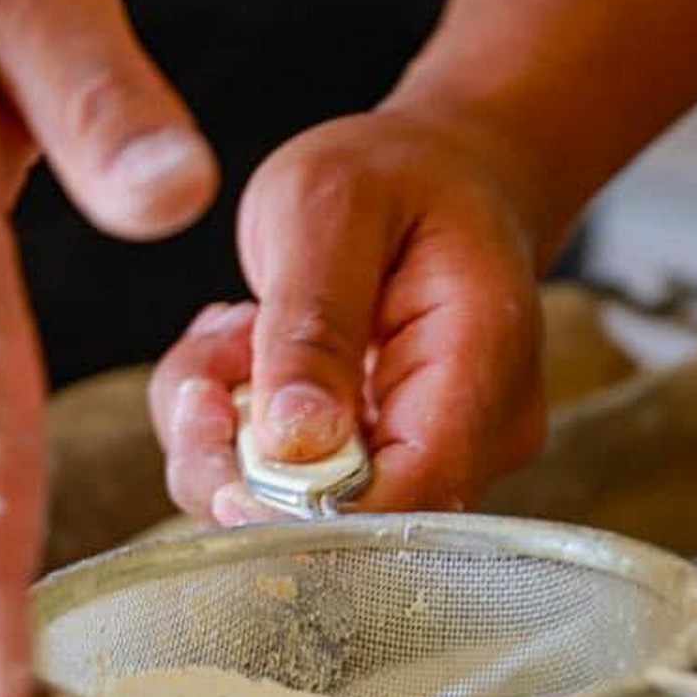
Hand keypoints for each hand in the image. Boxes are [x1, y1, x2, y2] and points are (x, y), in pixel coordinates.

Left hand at [149, 110, 544, 524]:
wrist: (437, 177)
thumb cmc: (393, 179)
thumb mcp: (330, 211)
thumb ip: (311, 327)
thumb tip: (295, 445)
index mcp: (481, 367)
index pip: (408, 496)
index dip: (305, 511)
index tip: (219, 457)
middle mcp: (476, 436)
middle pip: (348, 519)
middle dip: (242, 459)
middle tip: (215, 353)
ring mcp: (436, 458)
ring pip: (302, 509)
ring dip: (231, 434)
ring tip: (237, 330)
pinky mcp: (389, 467)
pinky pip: (294, 486)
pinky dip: (243, 430)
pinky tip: (251, 352)